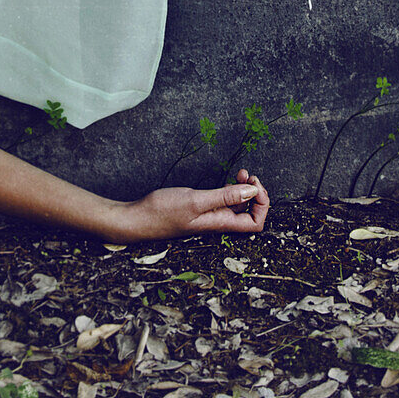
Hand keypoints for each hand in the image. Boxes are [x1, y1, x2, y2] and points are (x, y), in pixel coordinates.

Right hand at [109, 169, 270, 242]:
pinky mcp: (201, 209)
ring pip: (238, 205)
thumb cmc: (162, 212)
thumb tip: (252, 192)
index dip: (262, 204)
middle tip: (248, 176)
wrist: (136, 219)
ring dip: (244, 188)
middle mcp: (218, 222)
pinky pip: (224, 201)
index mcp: (220, 224)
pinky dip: (231, 188)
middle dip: (255, 193)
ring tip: (240, 173)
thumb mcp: (196, 200)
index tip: (254, 185)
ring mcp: (210, 216)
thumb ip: (225, 196)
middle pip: (250, 213)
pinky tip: (228, 179)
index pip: (256, 223)